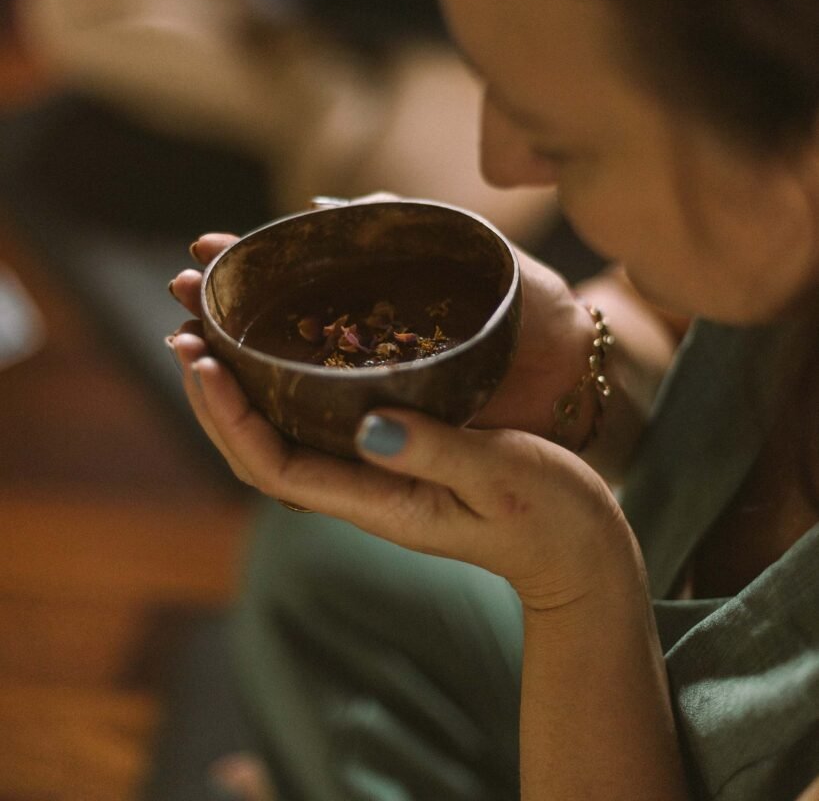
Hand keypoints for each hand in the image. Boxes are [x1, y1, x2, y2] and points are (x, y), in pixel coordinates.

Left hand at [168, 236, 636, 610]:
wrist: (577, 554)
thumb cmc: (550, 518)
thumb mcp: (500, 477)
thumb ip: (436, 452)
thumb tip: (368, 424)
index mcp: (378, 501)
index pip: (274, 465)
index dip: (229, 416)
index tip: (201, 361)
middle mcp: (364, 491)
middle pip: (261, 453)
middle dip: (216, 399)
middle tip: (184, 334)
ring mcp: (378, 477)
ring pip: (286, 437)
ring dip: (242, 391)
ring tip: (213, 337)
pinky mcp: (398, 458)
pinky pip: (323, 424)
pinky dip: (290, 387)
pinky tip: (288, 351)